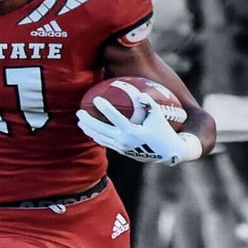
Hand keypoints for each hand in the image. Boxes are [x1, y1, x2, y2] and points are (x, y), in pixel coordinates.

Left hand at [77, 92, 200, 164]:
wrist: (168, 153)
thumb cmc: (164, 131)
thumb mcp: (158, 115)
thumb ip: (148, 102)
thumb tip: (138, 94)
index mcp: (132, 132)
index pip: (114, 118)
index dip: (104, 108)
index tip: (97, 99)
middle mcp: (124, 141)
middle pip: (101, 130)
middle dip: (88, 121)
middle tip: (79, 112)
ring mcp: (121, 147)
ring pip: (100, 138)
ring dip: (89, 129)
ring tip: (80, 121)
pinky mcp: (122, 151)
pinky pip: (105, 143)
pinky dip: (96, 136)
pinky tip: (90, 131)